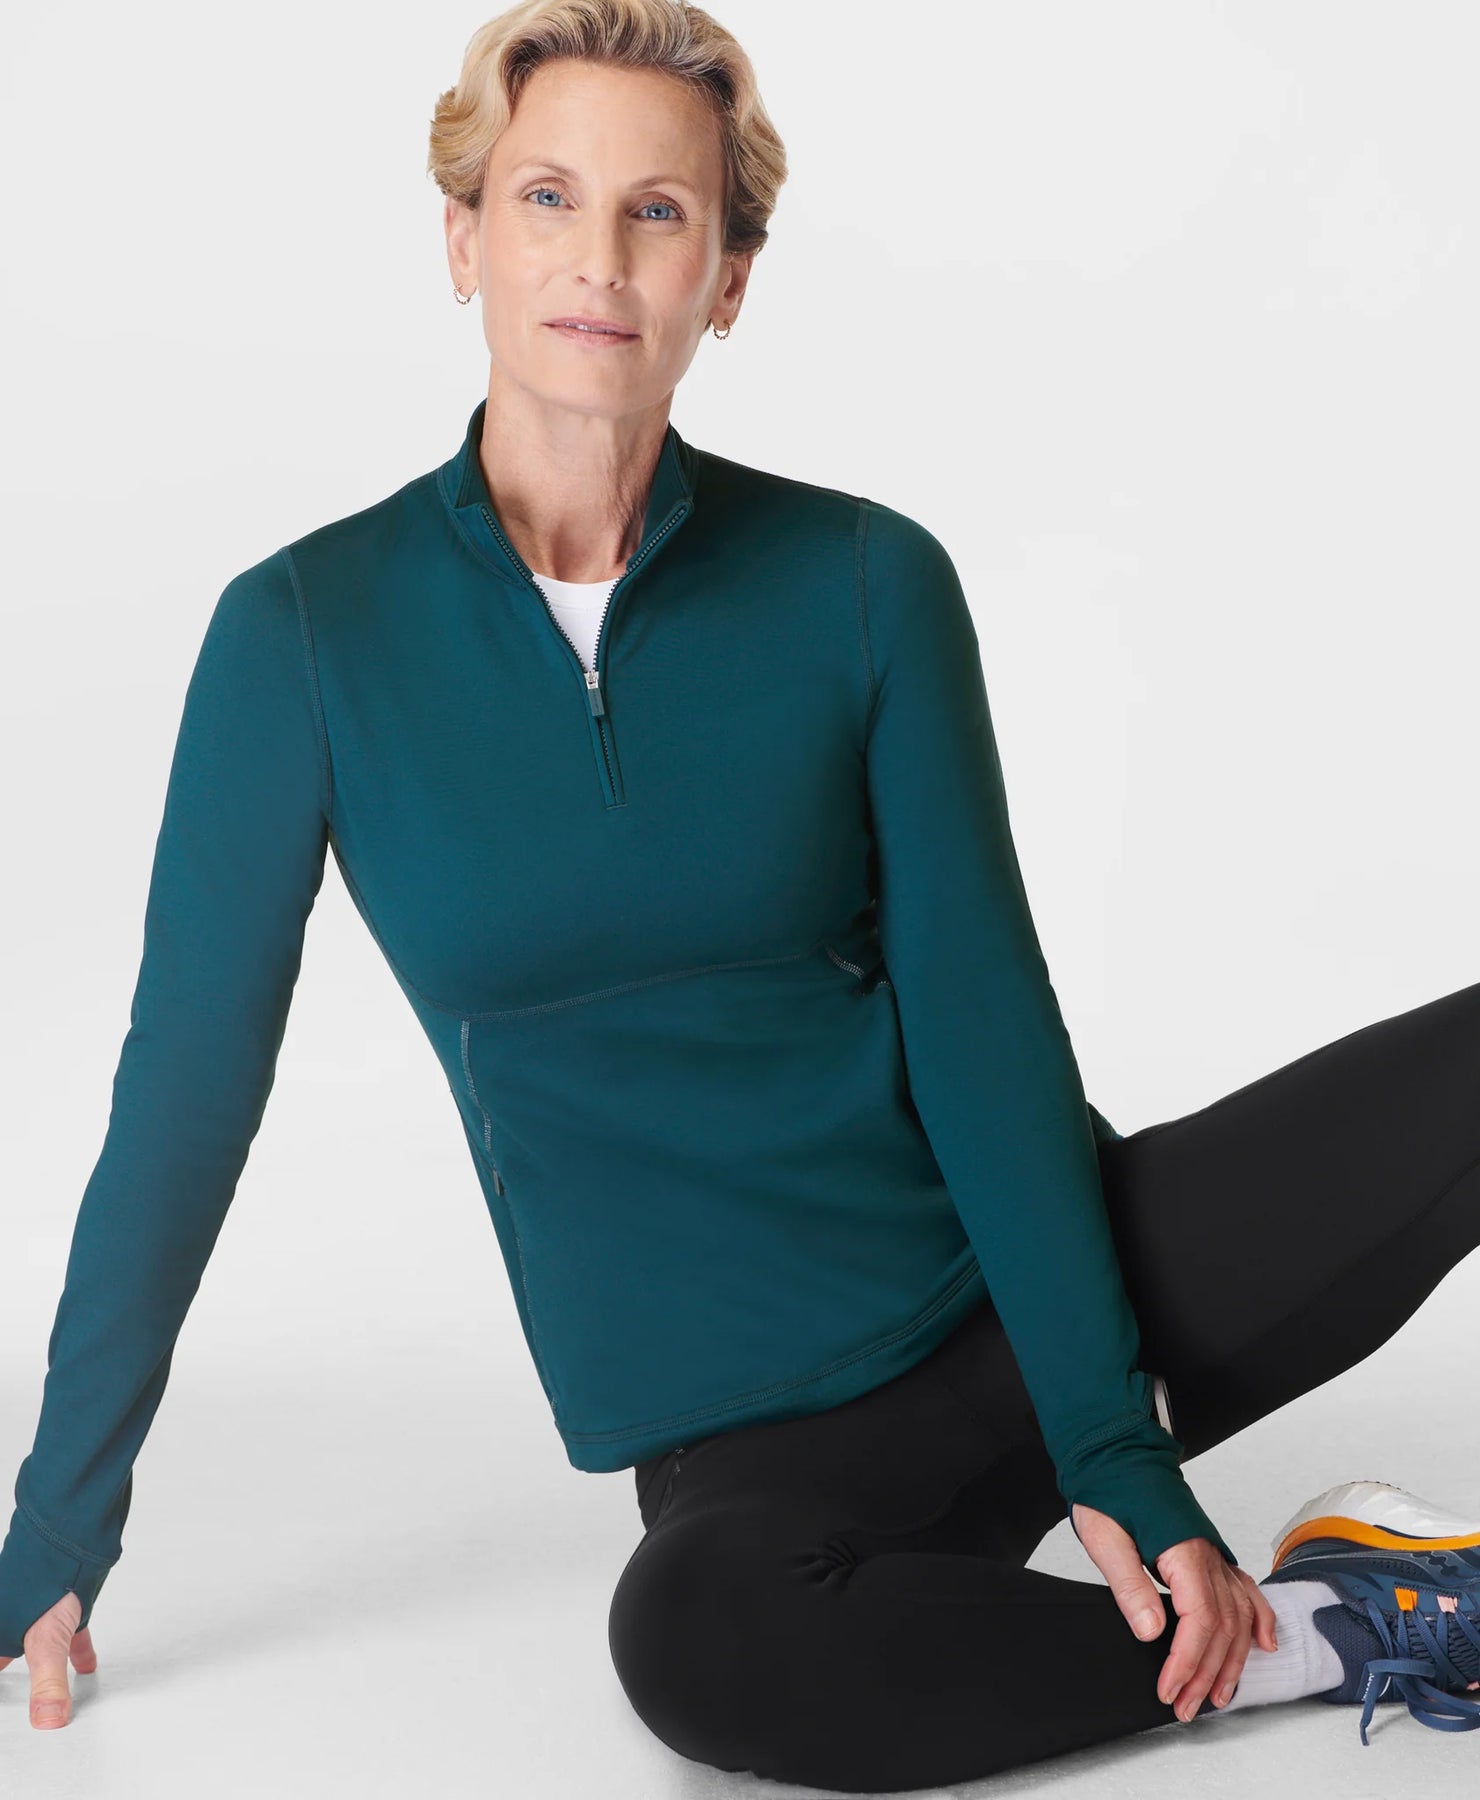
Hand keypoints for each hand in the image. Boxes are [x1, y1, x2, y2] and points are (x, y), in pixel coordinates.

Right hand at [0, 1590, 94, 1728]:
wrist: (70, 1531)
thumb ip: (47, 1683)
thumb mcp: (46, 1641)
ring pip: (34, 1647)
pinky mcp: (60, 1603)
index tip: (5, 1692)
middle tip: (16, 1697)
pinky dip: (76, 1652)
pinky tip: (88, 1665)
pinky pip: (66, 1635)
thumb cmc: (45, 1578)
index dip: (1, 1680)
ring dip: (41, 1667)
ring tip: (49, 1692)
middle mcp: (10, 1623)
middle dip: (9, 1674)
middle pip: (7, 1657)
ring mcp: (35, 1612)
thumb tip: (47, 1721)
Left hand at [1071, 1502, 1276, 1720]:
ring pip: (1238, 1616)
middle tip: (1186, 1706)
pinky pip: (1245, 1590)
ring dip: (1231, 1660)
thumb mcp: (1105, 1536)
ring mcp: (1213, 1553)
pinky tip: (1264, 1644)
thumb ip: (1129, 1584)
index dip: (1187, 1661)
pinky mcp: (1209, 1551)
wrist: (1116, 1451)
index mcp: (1184, 1551)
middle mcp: (1207, 1554)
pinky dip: (1258, 1619)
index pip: (1199, 1620)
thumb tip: (1153, 1631)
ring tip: (1219, 1695)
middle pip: (1222, 1626)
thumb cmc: (1108, 1487)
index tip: (1169, 1689)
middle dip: (1206, 1673)